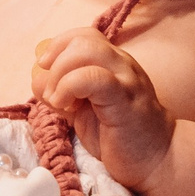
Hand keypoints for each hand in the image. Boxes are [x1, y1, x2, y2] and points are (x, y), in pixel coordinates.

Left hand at [33, 29, 173, 188]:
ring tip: (57, 101)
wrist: (158, 160)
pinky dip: (68, 87)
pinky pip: (93, 78)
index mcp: (114, 63)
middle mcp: (122, 64)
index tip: (44, 68)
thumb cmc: (121, 136)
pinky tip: (65, 107)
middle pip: (81, 39)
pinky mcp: (125, 100)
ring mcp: (126, 80)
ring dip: (59, 74)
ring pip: (86, 50)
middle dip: (55, 61)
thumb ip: (63, 91)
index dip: (57, 46)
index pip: (83, 35)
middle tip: (49, 91)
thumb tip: (37, 78)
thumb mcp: (84, 109)